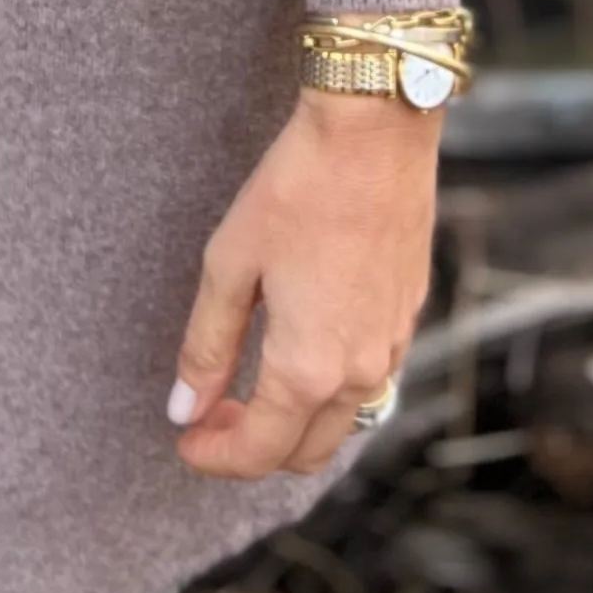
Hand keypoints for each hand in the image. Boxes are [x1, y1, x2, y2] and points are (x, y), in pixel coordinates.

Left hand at [166, 89, 439, 478]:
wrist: (374, 135)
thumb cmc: (297, 190)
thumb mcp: (229, 266)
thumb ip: (206, 347)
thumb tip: (185, 409)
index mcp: (308, 367)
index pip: (259, 451)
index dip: (215, 457)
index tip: (185, 442)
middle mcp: (359, 371)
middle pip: (306, 452)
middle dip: (253, 448)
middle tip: (211, 416)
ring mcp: (392, 346)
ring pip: (343, 422)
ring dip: (294, 423)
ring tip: (247, 388)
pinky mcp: (407, 317)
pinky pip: (369, 382)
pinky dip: (328, 392)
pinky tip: (297, 352)